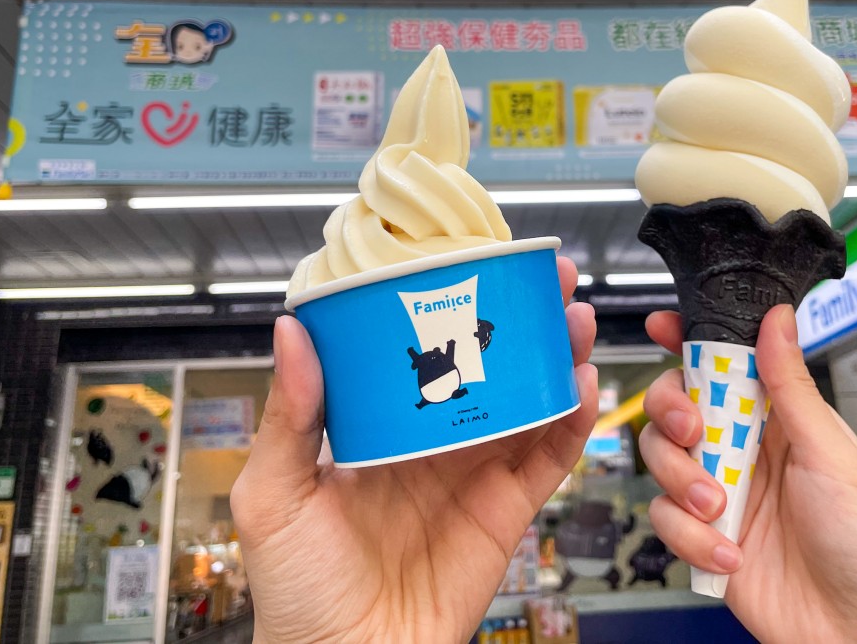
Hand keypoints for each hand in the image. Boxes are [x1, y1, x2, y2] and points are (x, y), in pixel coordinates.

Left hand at [232, 258, 597, 643]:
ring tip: (573, 319)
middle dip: (521, 321)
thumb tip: (290, 331)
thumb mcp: (276, 495)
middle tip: (544, 279)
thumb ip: (288, 417)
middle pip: (490, 368)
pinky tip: (581, 384)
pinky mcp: (506, 513)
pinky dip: (572, 421)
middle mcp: (433, 443)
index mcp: (379, 428)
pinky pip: (547, 460)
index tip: (472, 266)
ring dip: (556, 358)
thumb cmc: (298, 590)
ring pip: (528, 403)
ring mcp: (474, 475)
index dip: (454, 308)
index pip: (423, 353)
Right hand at [639, 305, 856, 643]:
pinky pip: (664, 521)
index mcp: (777, 418)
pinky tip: (730, 556)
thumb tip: (776, 318)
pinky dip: (691, 540)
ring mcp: (719, 494)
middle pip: (674, 406)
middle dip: (671, 414)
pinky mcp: (703, 540)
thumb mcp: (829, 453)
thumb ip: (790, 386)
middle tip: (694, 432)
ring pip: (660, 462)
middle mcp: (742, 450)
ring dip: (682, 484)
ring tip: (721, 510)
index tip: (663, 325)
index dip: (689, 340)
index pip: (724, 364)